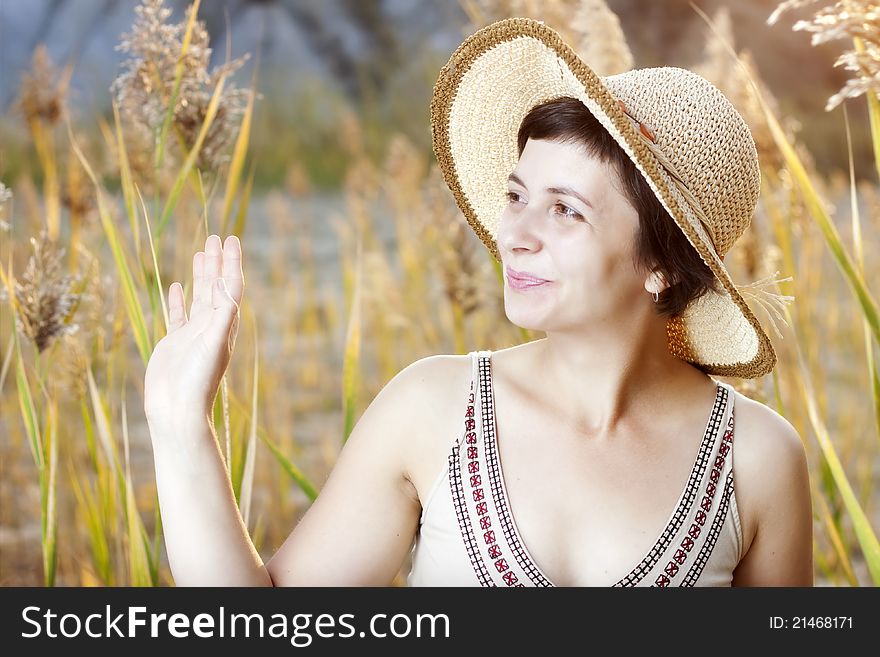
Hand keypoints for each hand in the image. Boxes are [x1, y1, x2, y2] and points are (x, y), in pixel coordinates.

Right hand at [144, 234, 243, 430]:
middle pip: (217, 286)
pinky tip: (177, 285)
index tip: (231, 239)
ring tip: (201, 252)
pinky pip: (178, 314)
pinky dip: (178, 298)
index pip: (231, 285)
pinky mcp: (175, 342)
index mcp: (226, 325)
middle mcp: (212, 326)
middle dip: (217, 261)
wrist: (177, 410)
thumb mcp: (213, 343)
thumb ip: (222, 313)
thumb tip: (228, 284)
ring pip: (199, 296)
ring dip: (201, 275)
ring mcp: (193, 334)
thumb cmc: (199, 380)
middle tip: (216, 236)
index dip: (232, 262)